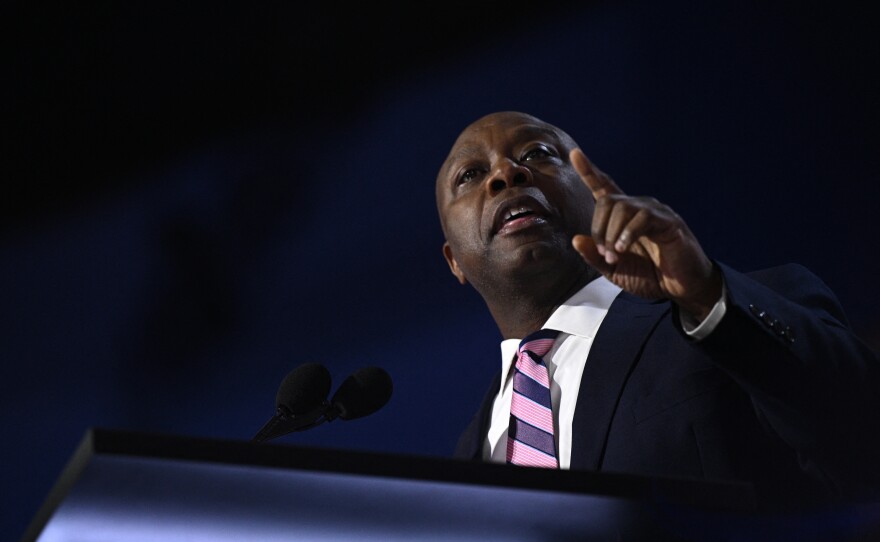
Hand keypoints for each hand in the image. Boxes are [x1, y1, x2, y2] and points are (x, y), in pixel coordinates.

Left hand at [569, 148, 721, 320]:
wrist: (680, 288)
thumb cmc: (649, 276)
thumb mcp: (614, 270)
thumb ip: (595, 257)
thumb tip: (575, 240)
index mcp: (623, 217)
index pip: (604, 188)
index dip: (589, 172)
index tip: (575, 154)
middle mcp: (638, 208)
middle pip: (606, 200)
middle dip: (598, 228)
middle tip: (604, 253)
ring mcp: (655, 212)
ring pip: (622, 207)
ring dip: (611, 234)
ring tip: (615, 255)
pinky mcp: (669, 221)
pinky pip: (642, 217)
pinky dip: (627, 234)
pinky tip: (624, 248)